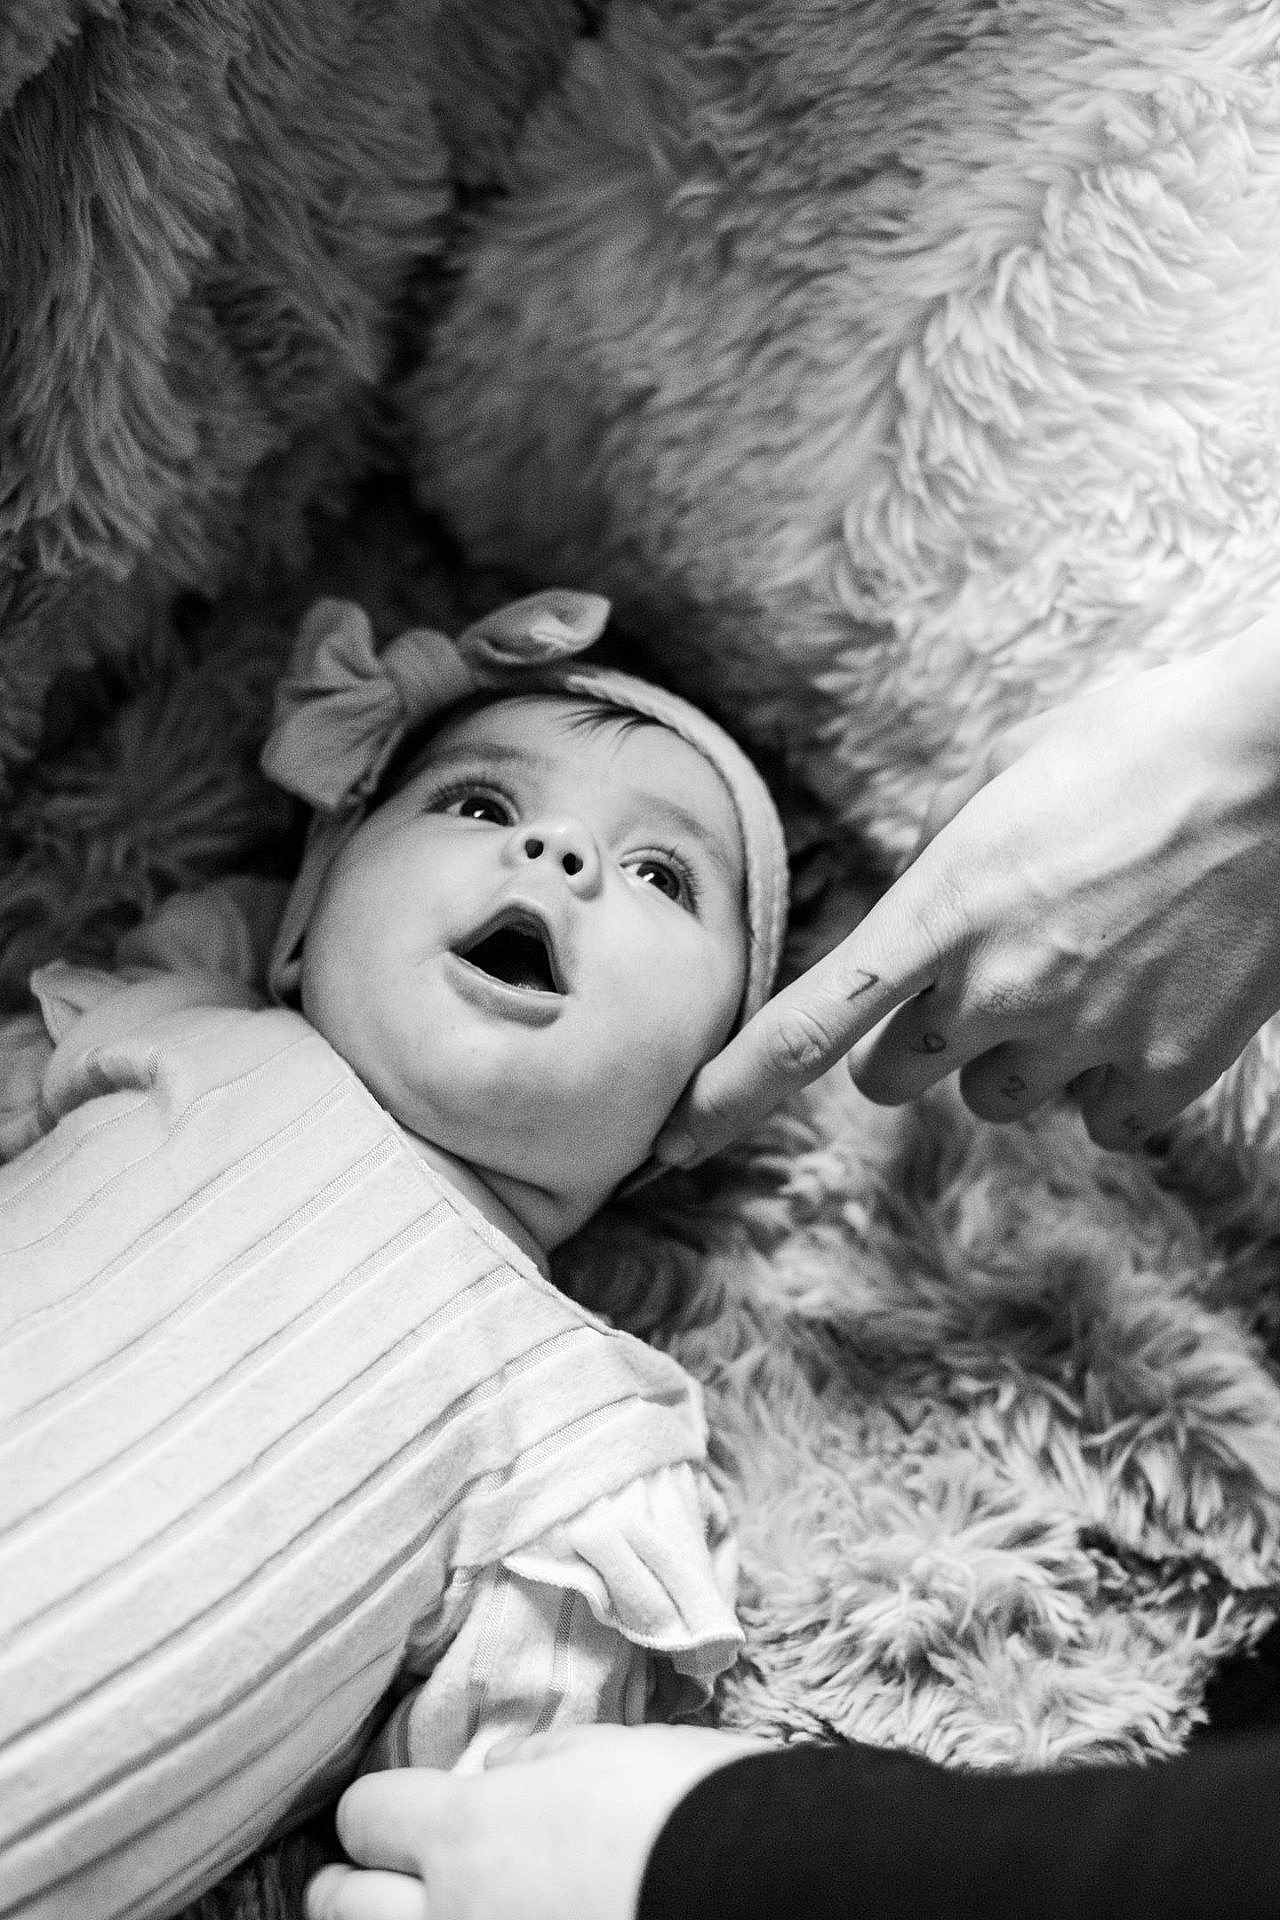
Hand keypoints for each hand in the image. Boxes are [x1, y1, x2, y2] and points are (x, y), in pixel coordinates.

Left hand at [305, 1724, 767, 1919]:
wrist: (762, 1887)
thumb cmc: (694, 1808)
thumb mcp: (613, 1751)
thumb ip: (538, 1764)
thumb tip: (500, 1774)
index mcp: (471, 1829)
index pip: (366, 1815)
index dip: (378, 1811)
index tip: (392, 1815)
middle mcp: (454, 1914)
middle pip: (342, 1906)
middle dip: (348, 1885)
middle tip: (363, 1878)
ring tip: (408, 1913)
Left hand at [653, 617, 1279, 1161]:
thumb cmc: (1144, 744)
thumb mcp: (1007, 784)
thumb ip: (945, 872)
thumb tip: (919, 926)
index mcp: (945, 906)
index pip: (808, 1025)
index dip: (729, 1095)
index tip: (672, 1140)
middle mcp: (1001, 987)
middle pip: (895, 1078)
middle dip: (913, 1045)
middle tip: (975, 982)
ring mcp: (1087, 1039)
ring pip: (1000, 1103)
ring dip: (1015, 1060)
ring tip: (1087, 970)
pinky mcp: (1169, 1072)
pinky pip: (1100, 1121)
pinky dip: (1107, 1085)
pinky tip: (1141, 1009)